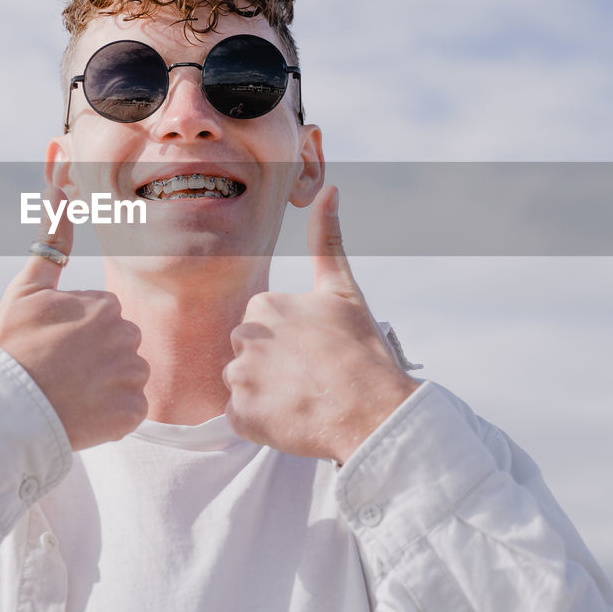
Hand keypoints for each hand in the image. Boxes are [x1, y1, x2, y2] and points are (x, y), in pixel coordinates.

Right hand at [0, 186, 148, 450]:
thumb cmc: (8, 348)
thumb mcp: (26, 289)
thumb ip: (52, 240)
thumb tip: (61, 184)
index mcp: (104, 304)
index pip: (103, 314)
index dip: (75, 331)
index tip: (51, 346)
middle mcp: (125, 337)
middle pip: (120, 344)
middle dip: (97, 356)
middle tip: (59, 371)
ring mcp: (129, 377)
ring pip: (128, 376)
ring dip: (105, 386)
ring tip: (68, 393)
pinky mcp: (131, 414)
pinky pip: (131, 410)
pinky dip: (112, 416)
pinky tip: (82, 414)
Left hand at [224, 186, 419, 463]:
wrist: (373, 411)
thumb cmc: (361, 351)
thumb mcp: (343, 290)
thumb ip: (328, 240)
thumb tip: (329, 189)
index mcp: (264, 305)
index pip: (261, 323)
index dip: (287, 340)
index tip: (313, 352)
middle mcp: (244, 337)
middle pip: (246, 351)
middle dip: (271, 364)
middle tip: (309, 376)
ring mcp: (240, 378)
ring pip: (241, 383)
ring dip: (265, 393)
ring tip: (302, 398)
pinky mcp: (240, 416)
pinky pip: (241, 417)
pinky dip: (260, 422)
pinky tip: (290, 418)